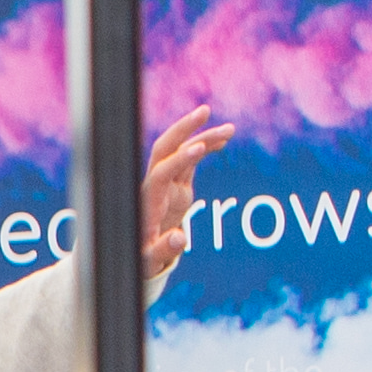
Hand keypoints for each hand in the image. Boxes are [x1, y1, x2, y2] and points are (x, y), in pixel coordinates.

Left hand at [138, 104, 229, 280]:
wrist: (140, 253)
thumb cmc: (142, 257)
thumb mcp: (149, 260)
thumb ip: (163, 250)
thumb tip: (179, 239)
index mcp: (149, 201)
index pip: (162, 172)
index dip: (179, 160)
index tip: (199, 148)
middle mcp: (155, 185)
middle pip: (165, 148)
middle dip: (183, 129)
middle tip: (205, 112)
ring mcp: (166, 183)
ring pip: (183, 152)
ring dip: (204, 137)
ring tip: (230, 129)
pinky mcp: (176, 186)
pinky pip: (190, 162)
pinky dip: (205, 149)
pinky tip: (223, 141)